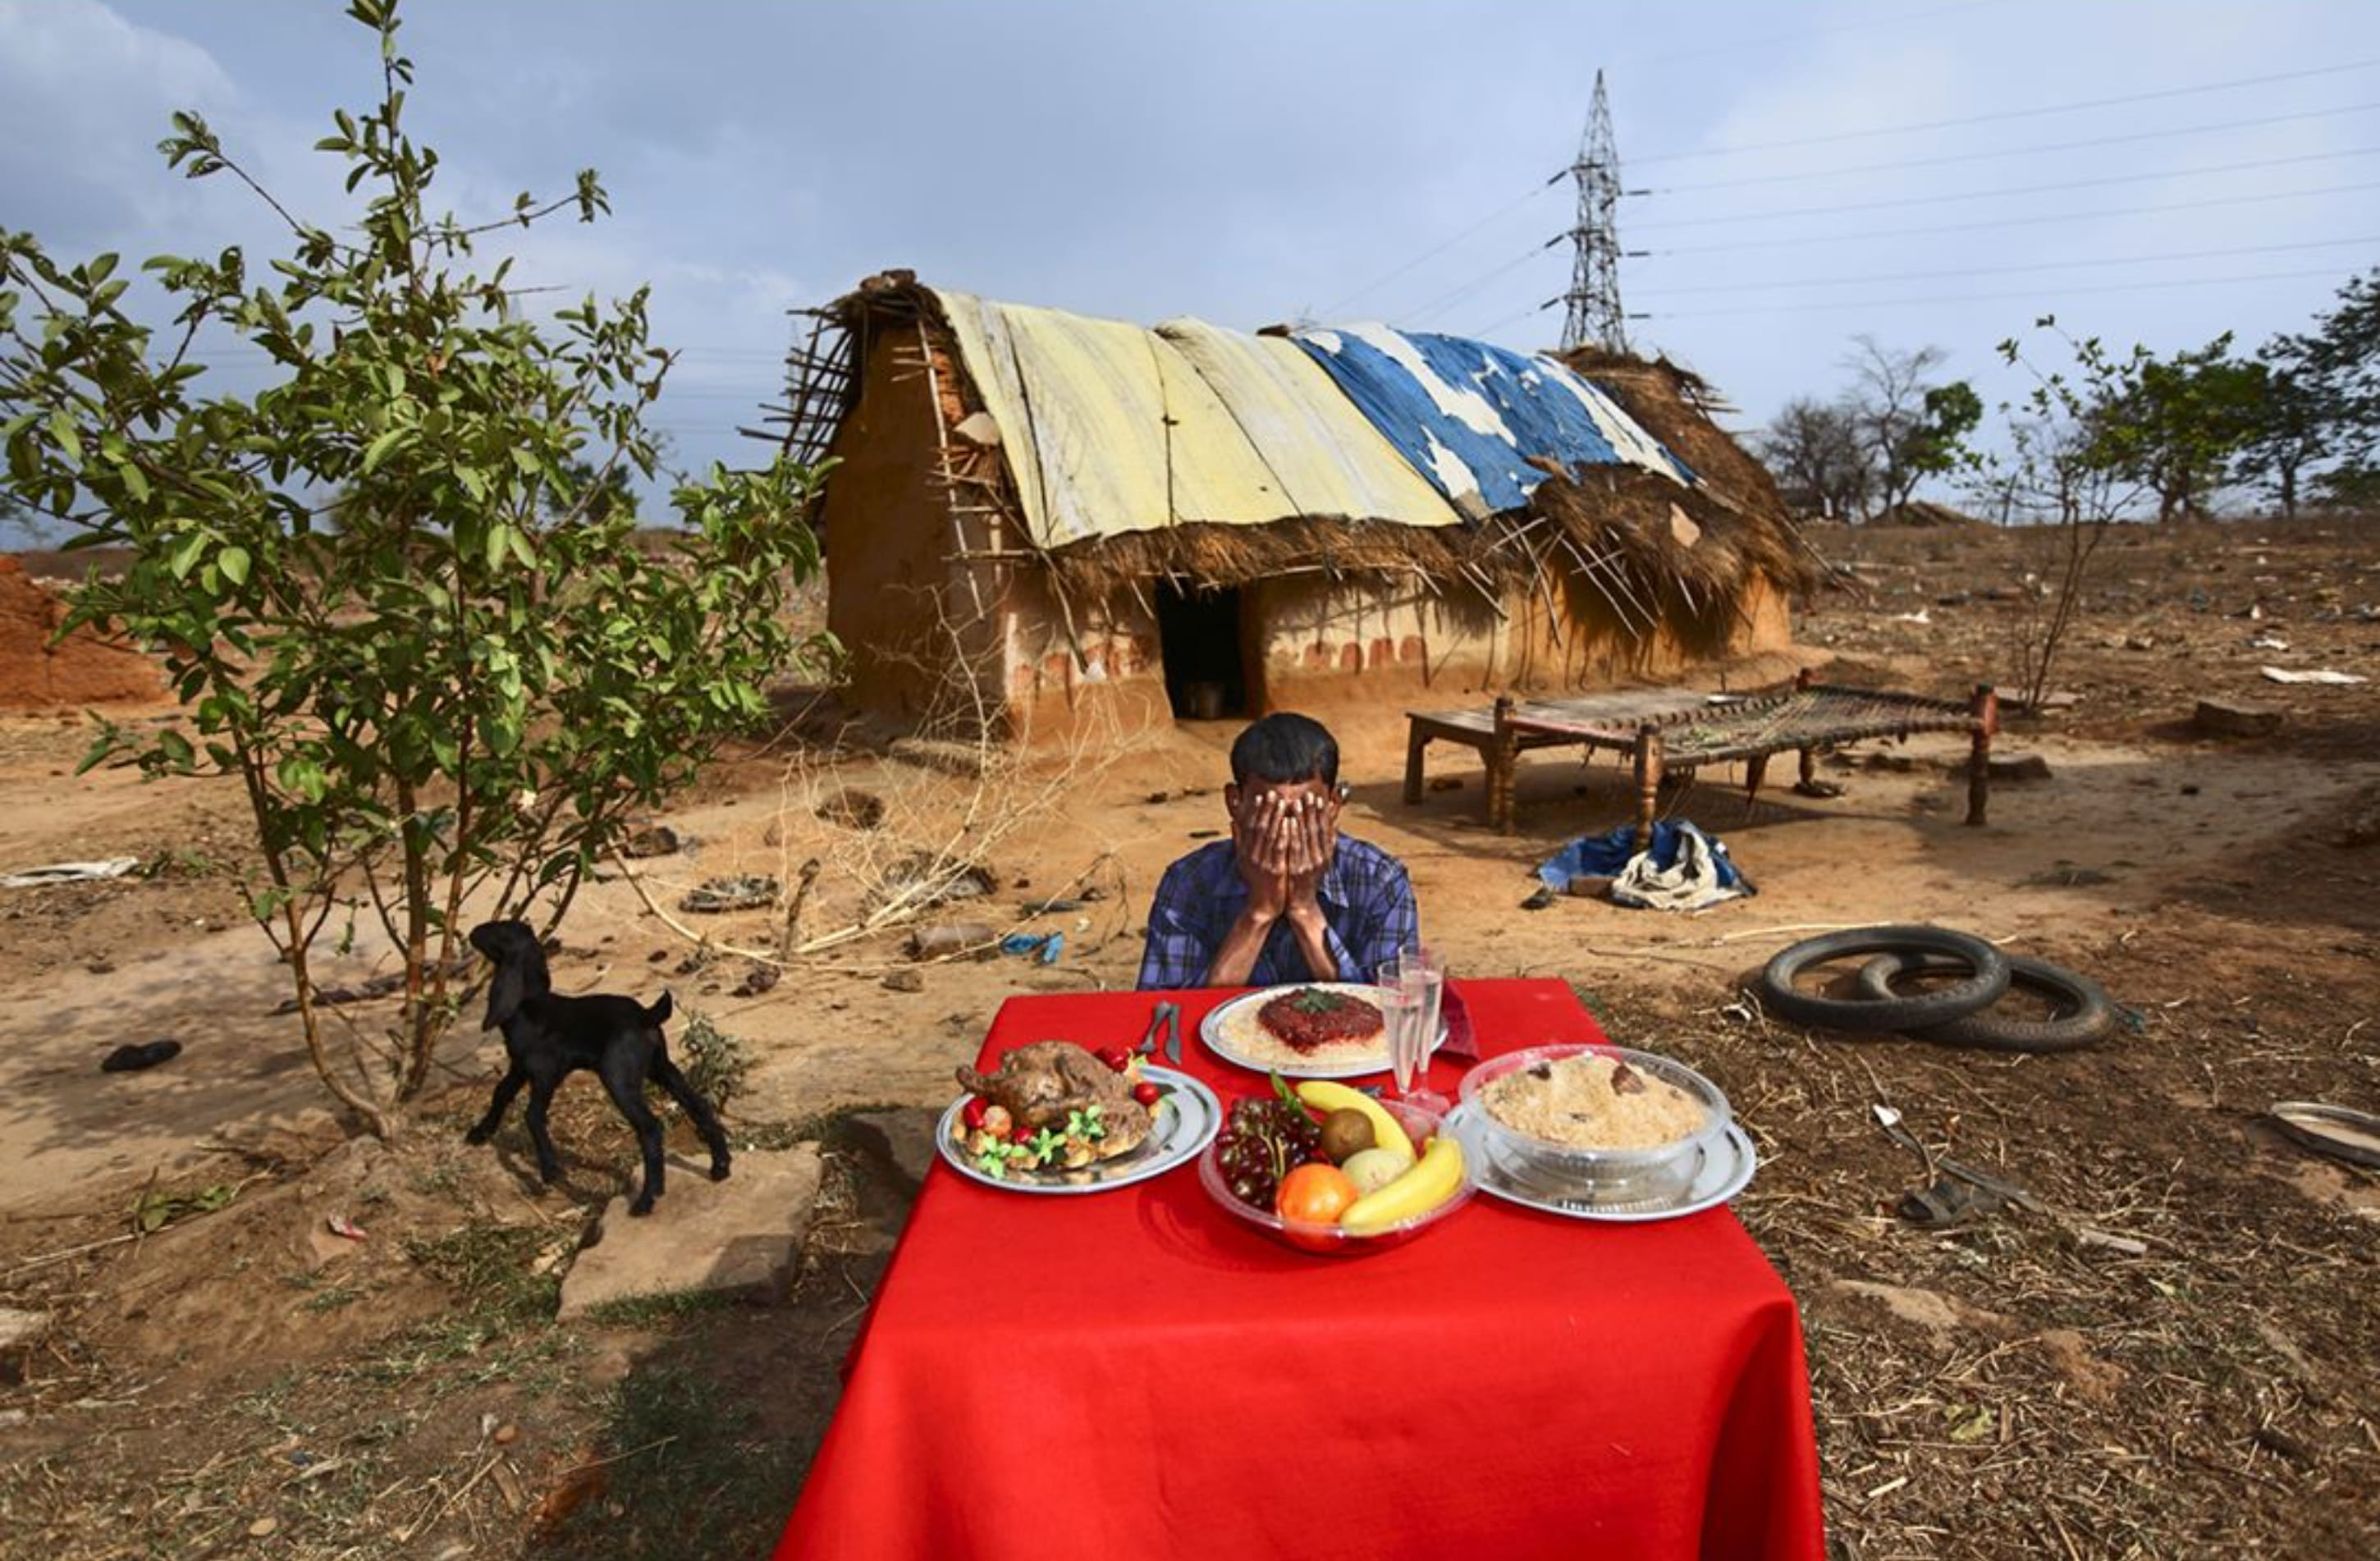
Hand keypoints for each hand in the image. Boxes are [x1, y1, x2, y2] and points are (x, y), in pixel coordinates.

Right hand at [1232, 791, 1295, 920]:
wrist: (1262, 905)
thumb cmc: (1256, 882)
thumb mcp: (1243, 861)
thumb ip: (1239, 841)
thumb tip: (1233, 821)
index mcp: (1245, 852)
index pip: (1249, 827)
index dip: (1255, 811)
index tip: (1261, 796)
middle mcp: (1252, 855)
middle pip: (1259, 827)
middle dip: (1267, 809)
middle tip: (1273, 793)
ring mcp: (1263, 862)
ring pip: (1269, 835)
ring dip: (1276, 817)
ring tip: (1283, 801)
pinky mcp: (1275, 870)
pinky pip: (1279, 848)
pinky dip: (1283, 833)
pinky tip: (1289, 822)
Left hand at [1270, 793, 1338, 924]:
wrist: (1300, 902)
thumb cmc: (1307, 878)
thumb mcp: (1320, 860)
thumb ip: (1325, 842)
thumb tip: (1332, 821)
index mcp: (1326, 854)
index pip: (1325, 830)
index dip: (1322, 813)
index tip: (1318, 798)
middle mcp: (1319, 858)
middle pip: (1316, 830)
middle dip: (1312, 811)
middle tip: (1308, 795)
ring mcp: (1308, 864)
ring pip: (1305, 837)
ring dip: (1301, 818)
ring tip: (1297, 802)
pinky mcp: (1296, 869)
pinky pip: (1294, 848)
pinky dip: (1292, 833)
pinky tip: (1288, 821)